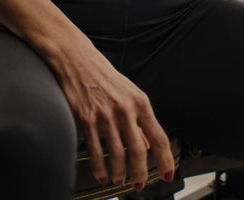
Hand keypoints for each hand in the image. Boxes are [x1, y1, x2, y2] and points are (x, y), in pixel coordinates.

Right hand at [50, 39, 175, 191]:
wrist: (76, 58)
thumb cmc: (102, 73)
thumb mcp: (128, 92)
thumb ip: (139, 119)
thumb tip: (148, 143)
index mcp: (139, 102)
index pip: (159, 137)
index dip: (165, 160)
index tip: (167, 174)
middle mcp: (124, 109)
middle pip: (138, 151)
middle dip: (140, 173)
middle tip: (139, 184)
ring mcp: (105, 115)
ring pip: (118, 154)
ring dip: (119, 173)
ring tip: (119, 180)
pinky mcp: (87, 119)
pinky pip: (96, 151)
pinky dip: (100, 168)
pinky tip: (102, 175)